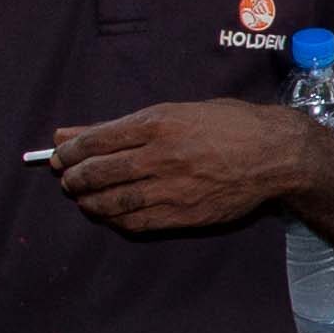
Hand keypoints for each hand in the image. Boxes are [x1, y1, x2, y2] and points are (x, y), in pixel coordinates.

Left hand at [46, 99, 325, 232]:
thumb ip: (123, 124)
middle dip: (75, 178)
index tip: (59, 156)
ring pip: (114, 200)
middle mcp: (161, 155)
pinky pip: (137, 221)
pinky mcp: (184, 214)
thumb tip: (71, 132)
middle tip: (67, 179)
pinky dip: (115, 219)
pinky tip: (109, 214)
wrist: (274, 154)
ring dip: (90, 201)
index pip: (97, 140)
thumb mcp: (177, 110)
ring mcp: (173, 187)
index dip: (71, 151)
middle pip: (100, 172)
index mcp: (158, 123)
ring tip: (82, 198)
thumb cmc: (228, 124)